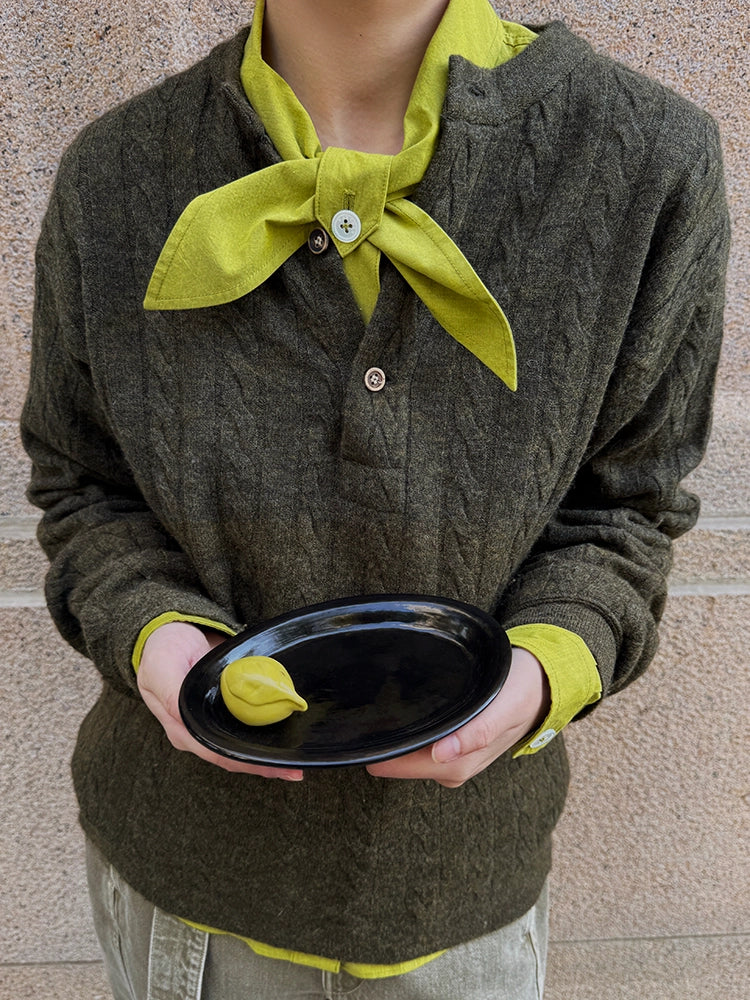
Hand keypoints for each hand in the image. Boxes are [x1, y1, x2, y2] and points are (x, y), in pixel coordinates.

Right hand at [137, 621, 303, 780]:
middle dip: (263, 764)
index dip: (245, 763)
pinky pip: (247, 723)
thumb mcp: (161, 669)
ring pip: (242, 743)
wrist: (171, 629)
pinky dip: (267, 729)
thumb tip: (184, 717)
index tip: (273, 767)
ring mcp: (213, 720)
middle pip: (233, 755)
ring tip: (294, 758)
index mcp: (181, 728)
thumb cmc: (162, 650)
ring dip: (268, 751)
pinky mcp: (226, 707)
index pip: (217, 753)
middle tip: (294, 771)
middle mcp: (198, 731)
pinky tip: (287, 731)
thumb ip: (171, 694)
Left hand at [366, 647, 549, 787]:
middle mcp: (450, 767)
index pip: (403, 765)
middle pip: (399, 760)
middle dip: (383, 738)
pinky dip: (407, 729)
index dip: (382, 748)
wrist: (542, 684)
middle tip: (365, 710)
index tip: (363, 726)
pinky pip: (417, 743)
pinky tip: (399, 711)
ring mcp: (448, 759)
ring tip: (379, 706)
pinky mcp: (448, 747)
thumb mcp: (504, 707)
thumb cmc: (521, 691)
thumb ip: (478, 732)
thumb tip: (442, 755)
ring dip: (394, 733)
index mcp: (459, 764)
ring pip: (407, 752)